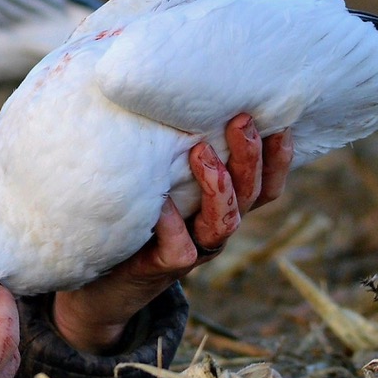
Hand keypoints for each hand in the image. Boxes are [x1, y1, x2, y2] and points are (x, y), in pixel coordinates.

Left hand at [52, 113, 293, 353]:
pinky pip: (181, 249)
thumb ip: (166, 151)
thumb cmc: (127, 217)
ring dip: (218, 185)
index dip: (279, 159)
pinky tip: (161, 201)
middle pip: (251, 196)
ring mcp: (193, 249)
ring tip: (200, 150)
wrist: (97, 283)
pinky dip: (172, 223)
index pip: (265, 185)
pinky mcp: (163, 269)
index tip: (280, 122)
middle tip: (240, 121)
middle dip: (250, 157)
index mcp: (220, 206)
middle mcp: (213, 228)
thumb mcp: (153, 180)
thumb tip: (165, 94)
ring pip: (225, 223)